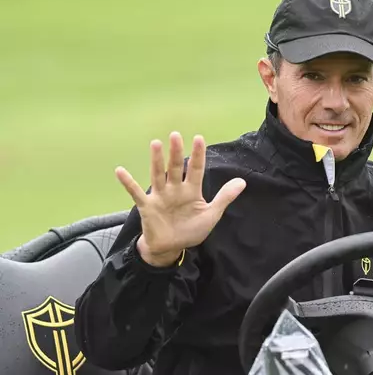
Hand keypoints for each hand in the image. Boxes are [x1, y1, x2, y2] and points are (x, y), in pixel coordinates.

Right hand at [115, 131, 245, 266]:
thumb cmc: (191, 230)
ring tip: (155, 143)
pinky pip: (136, 193)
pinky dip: (128, 183)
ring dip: (156, 160)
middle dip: (176, 152)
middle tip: (176, 135)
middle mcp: (175, 189)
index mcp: (191, 190)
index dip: (198, 155)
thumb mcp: (211, 214)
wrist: (172, 248)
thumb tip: (242, 181)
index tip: (199, 138)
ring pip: (158, 174)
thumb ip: (225, 197)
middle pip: (176, 167)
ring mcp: (160, 196)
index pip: (196, 169)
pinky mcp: (147, 206)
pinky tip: (120, 171)